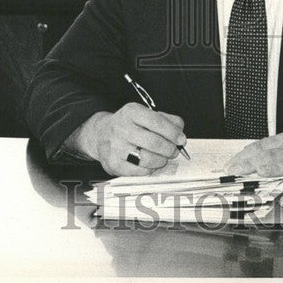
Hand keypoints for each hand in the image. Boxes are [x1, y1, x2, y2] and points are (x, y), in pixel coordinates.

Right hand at [70, 105, 186, 175]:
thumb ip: (166, 120)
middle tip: (174, 151)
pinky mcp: (113, 164)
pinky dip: (149, 169)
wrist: (101, 135)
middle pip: (154, 142)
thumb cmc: (130, 125)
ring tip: (163, 158)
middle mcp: (121, 128)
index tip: (181, 139)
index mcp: (131, 111)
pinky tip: (150, 164)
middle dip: (170, 149)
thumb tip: (180, 133)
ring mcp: (116, 147)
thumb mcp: (145, 114)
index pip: (157, 121)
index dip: (173, 132)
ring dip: (161, 160)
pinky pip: (139, 171)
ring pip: (147, 159)